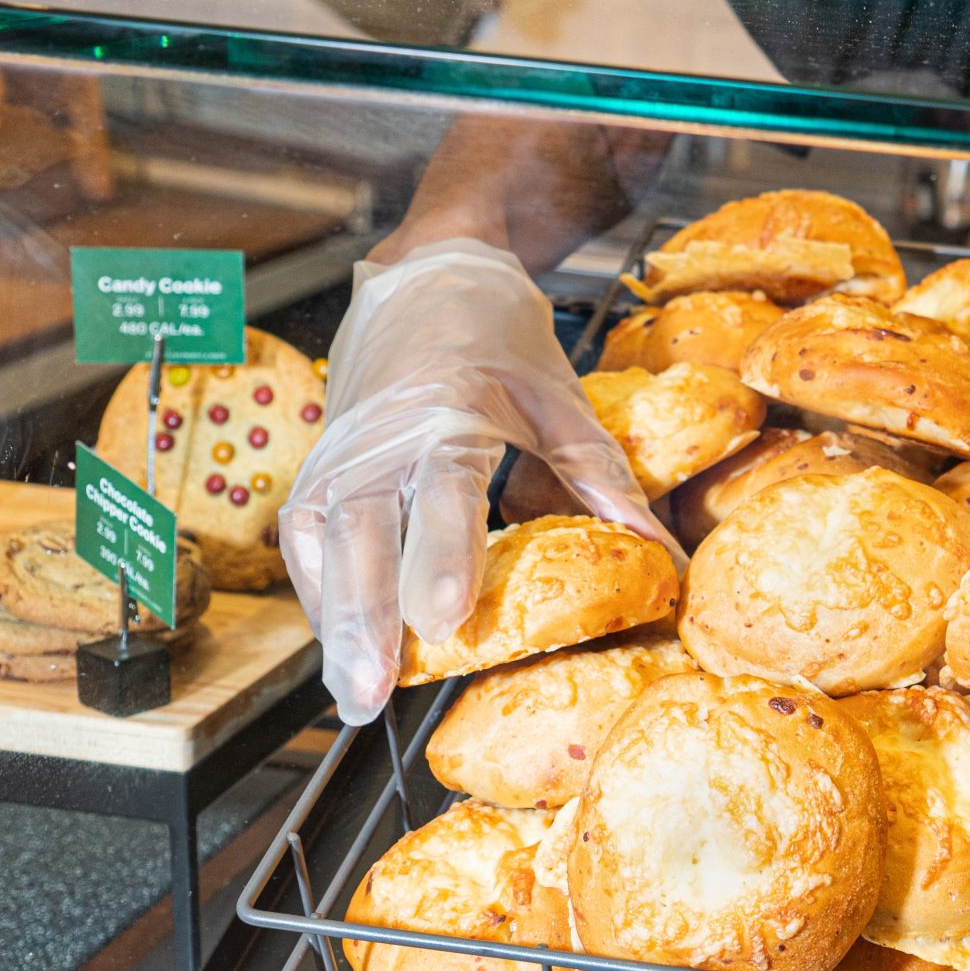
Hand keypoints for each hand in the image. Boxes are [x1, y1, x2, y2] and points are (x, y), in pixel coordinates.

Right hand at [280, 241, 676, 725]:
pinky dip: (319, 596)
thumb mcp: (560, 398)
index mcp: (447, 409)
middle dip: (364, 619)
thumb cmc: (499, 337)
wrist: (428, 274)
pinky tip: (337, 653)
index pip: (441, 493)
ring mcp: (341, 452)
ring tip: (350, 697)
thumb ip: (604, 479)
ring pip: (322, 543)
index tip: (442, 620)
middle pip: (362, 532)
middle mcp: (382, 436)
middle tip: (371, 693)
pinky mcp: (319, 466)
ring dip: (334, 623)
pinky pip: (305, 539)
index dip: (439, 558)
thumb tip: (664, 556)